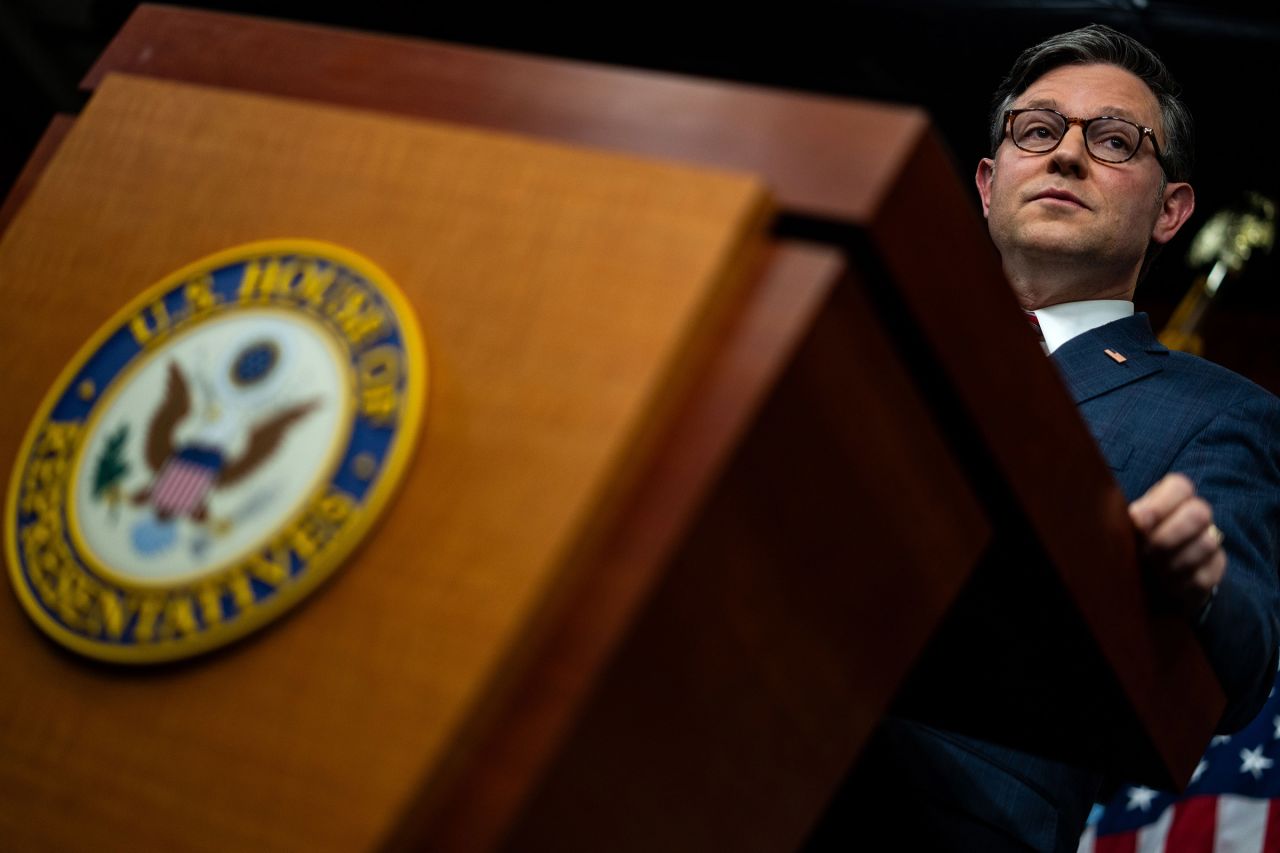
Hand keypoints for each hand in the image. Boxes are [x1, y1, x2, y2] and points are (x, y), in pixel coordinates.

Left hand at [1128, 473, 1225, 617]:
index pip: (1180, 486)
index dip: (1159, 505)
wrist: (1152, 576)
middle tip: (1145, 552)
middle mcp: (1197, 514)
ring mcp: (1211, 540)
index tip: (1138, 522)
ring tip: (1151, 570)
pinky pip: (1204, 575)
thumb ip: (1130, 520)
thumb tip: (1134, 520)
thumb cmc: (1135, 542)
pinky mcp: (1216, 568)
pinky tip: (1164, 585)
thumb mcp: (1127, 527)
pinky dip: (1179, 584)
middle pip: (1199, 513)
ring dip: (1172, 563)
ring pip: (1206, 544)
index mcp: (1172, 497)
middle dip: (1167, 537)